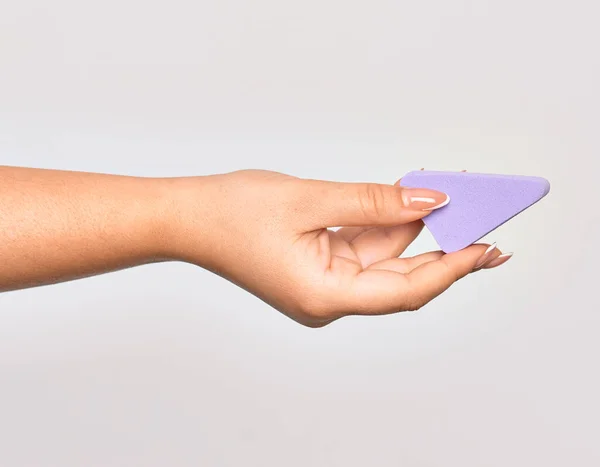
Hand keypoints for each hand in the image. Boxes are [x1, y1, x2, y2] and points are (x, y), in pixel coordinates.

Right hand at [163, 170, 510, 326]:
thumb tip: (430, 203)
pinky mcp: (319, 267)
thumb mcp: (311, 200)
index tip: (487, 247)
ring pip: (384, 259)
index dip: (451, 268)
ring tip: (450, 200)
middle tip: (486, 222)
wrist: (187, 217)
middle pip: (401, 277)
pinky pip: (364, 248)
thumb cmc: (232, 213)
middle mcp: (329, 299)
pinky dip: (386, 225)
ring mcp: (324, 284)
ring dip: (414, 230)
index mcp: (324, 297)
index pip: (405, 290)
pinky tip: (409, 204)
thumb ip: (375, 202)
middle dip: (443, 249)